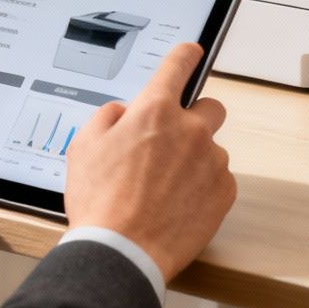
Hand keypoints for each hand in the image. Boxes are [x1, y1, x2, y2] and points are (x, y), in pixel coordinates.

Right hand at [63, 42, 236, 280]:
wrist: (122, 253)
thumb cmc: (100, 203)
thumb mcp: (83, 148)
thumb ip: (107, 116)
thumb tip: (125, 111)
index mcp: (155, 111)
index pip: (178, 64)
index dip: (185, 55)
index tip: (191, 53)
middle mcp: (191, 130)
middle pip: (211, 107)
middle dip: (195, 119)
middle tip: (171, 144)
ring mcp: (212, 161)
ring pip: (211, 149)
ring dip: (194, 161)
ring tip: (164, 190)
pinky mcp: (225, 191)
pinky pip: (219, 179)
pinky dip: (203, 188)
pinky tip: (177, 206)